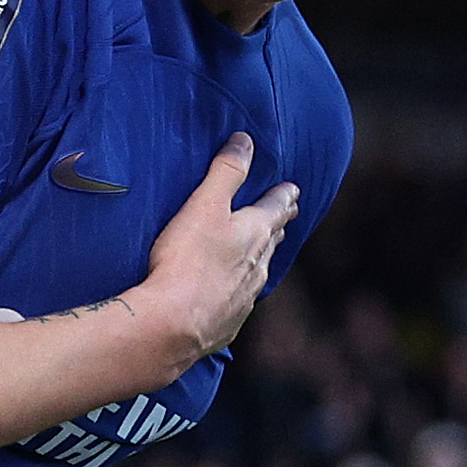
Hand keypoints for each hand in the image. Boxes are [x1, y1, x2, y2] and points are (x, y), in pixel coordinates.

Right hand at [127, 139, 299, 381]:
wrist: (173, 324)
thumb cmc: (186, 260)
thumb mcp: (204, 205)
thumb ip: (226, 172)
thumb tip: (245, 142)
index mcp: (255, 232)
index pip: (276, 207)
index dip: (284, 195)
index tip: (293, 189)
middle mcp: (258, 265)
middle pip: (273, 239)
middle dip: (279, 223)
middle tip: (287, 214)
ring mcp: (246, 296)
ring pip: (261, 270)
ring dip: (263, 256)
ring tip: (263, 251)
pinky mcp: (229, 321)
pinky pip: (242, 299)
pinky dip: (242, 288)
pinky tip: (235, 293)